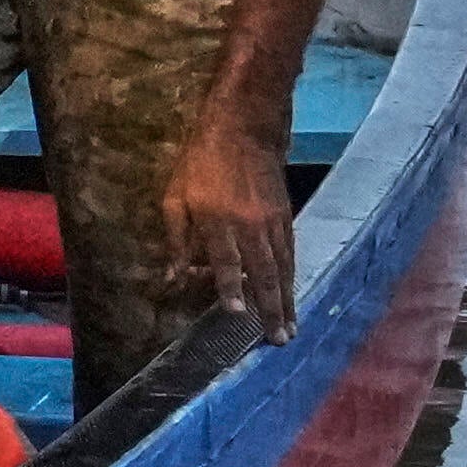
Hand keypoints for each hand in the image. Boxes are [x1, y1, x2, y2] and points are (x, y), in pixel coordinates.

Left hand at [159, 95, 302, 344]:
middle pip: (264, 274)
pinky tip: (291, 294)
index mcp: (218, 221)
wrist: (244, 127)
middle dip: (272, 309)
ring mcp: (273, 221)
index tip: (238, 315)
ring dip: (286, 299)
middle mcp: (250, 225)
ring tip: (290, 327)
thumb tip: (174, 278)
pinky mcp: (286, 216)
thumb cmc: (200, 162)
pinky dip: (291, 277)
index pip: (226, 263)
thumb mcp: (175, 197)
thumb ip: (177, 240)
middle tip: (280, 339)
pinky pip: (290, 253)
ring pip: (283, 268)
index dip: (231, 290)